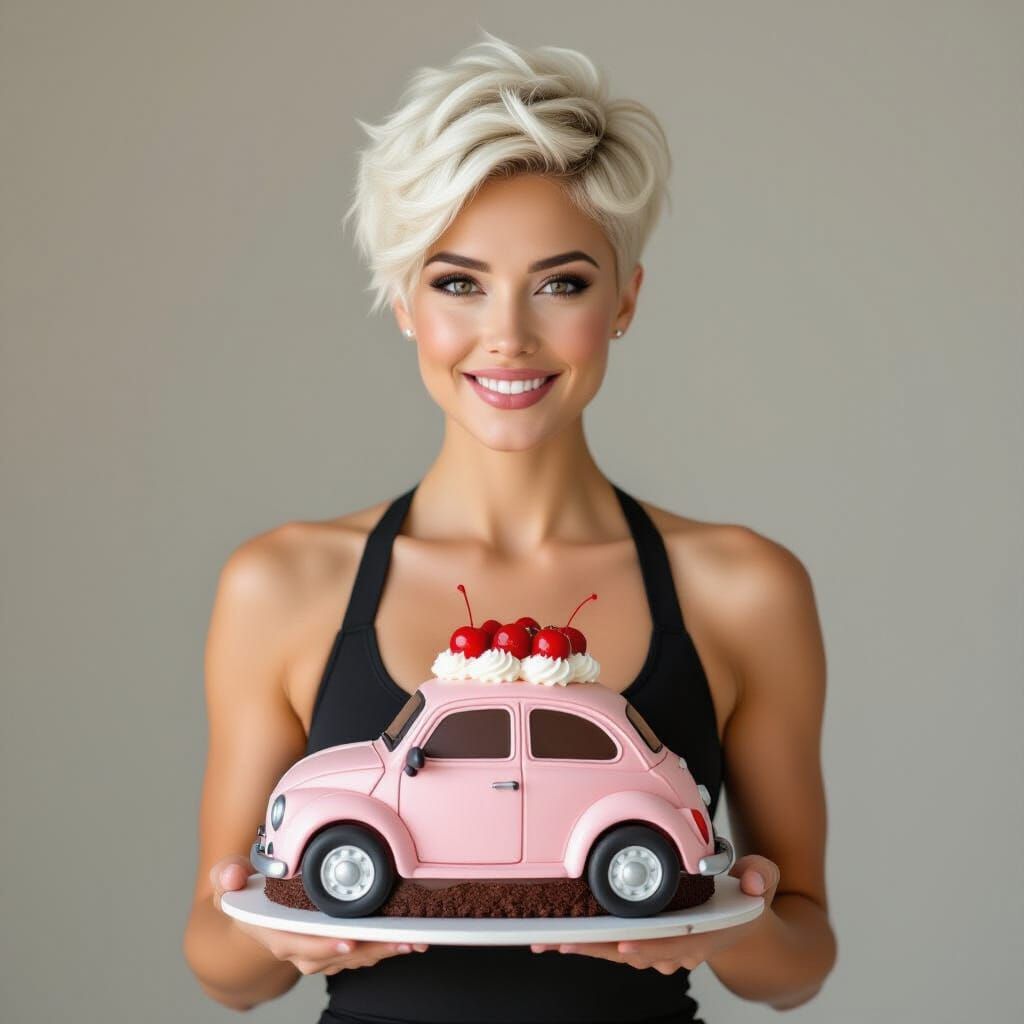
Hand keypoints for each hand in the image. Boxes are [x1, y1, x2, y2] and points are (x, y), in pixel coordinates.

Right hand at [209, 856, 428, 974]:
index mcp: (272, 932)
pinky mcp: (334, 947)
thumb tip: (231, 875)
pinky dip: (383, 947)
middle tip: (399, 940)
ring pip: (353, 957)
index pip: (298, 943)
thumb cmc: (245, 896)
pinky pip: (360, 952)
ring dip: (383, 950)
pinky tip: (407, 940)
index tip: (348, 939)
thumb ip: (227, 874)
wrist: (250, 917)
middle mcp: (296, 948)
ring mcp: (316, 951)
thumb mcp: (229, 881)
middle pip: (335, 954)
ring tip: (413, 941)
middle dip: (369, 949)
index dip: (323, 944)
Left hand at [530, 855, 779, 975]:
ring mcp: (660, 947)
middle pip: (636, 951)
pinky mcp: (644, 940)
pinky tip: (556, 938)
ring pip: (618, 951)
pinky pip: (613, 943)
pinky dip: (587, 941)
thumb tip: (754, 880)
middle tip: (565, 941)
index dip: (650, 946)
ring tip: (548, 941)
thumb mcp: (763, 883)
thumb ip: (762, 877)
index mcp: (705, 933)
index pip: (676, 943)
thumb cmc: (746, 899)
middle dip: (599, 947)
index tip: (625, 944)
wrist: (741, 923)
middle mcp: (679, 946)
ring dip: (585, 947)